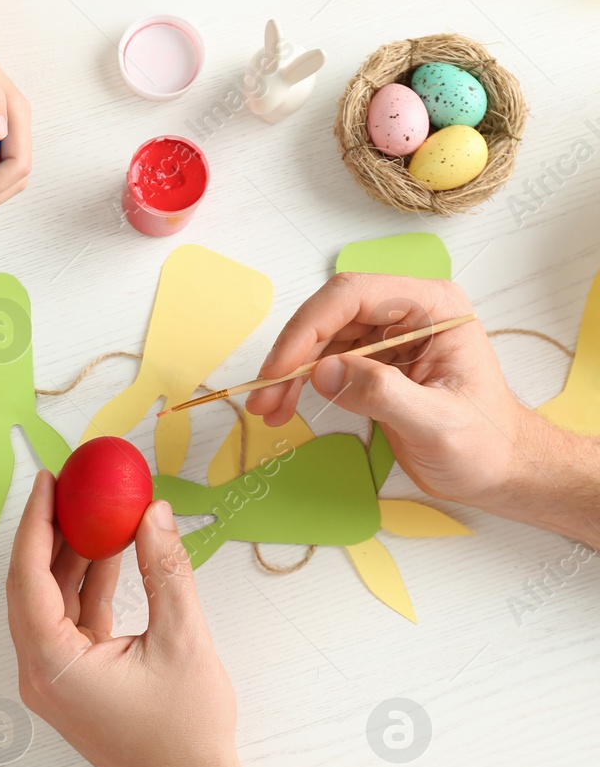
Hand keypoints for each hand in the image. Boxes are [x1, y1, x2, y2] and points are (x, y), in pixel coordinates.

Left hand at [5, 472, 243, 766]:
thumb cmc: (188, 734)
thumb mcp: (183, 641)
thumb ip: (166, 571)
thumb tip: (153, 513)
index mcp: (51, 664)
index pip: (28, 579)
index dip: (36, 523)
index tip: (49, 480)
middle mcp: (39, 672)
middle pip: (31, 586)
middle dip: (50, 532)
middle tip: (69, 484)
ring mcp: (54, 679)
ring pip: (52, 602)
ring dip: (73, 557)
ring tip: (95, 506)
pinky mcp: (74, 682)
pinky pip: (72, 621)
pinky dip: (89, 586)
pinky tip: (113, 549)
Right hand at [245, 273, 534, 510]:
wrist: (501, 470)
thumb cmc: (485, 445)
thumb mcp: (437, 424)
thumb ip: (382, 393)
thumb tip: (324, 372)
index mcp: (433, 308)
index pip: (354, 296)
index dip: (308, 328)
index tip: (279, 371)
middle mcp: (409, 313)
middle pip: (330, 317)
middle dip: (292, 356)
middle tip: (264, 398)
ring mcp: (391, 338)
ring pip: (322, 340)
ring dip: (290, 374)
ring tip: (269, 411)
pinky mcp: (377, 364)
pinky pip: (328, 363)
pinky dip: (301, 385)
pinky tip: (286, 408)